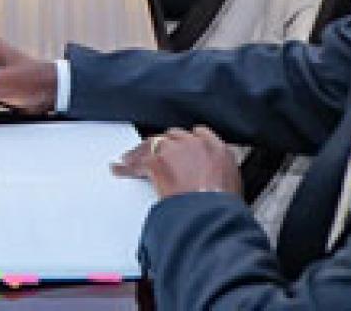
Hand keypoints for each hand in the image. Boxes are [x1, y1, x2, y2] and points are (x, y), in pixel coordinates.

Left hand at [112, 126, 240, 198]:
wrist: (210, 216)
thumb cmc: (221, 209)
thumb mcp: (231, 186)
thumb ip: (219, 173)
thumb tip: (212, 180)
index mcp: (217, 148)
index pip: (198, 134)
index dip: (186, 142)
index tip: (179, 147)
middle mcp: (195, 143)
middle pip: (173, 136)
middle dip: (164, 145)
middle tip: (155, 155)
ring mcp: (174, 149)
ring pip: (153, 143)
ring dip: (142, 152)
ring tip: (130, 159)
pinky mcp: (157, 160)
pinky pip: (137, 161)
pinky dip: (126, 167)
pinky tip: (118, 169)